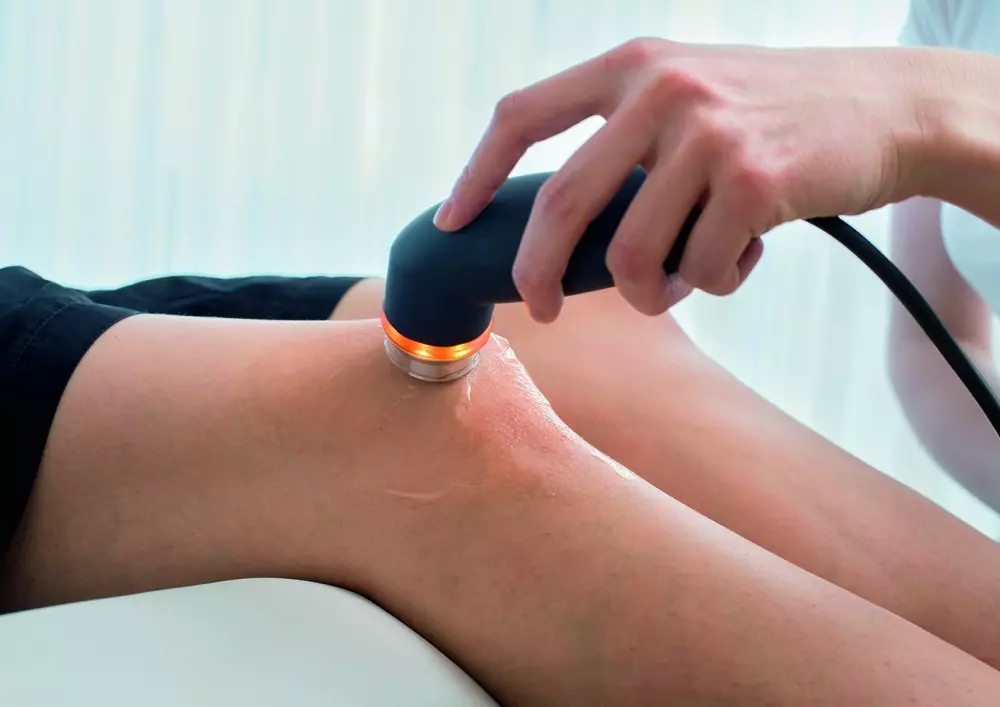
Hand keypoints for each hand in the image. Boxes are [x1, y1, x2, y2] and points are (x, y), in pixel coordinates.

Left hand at [434, 38, 923, 321]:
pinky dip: (715, 282)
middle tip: (544, 309)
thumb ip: (624, 141)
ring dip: (650, 292)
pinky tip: (742, 255)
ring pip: (635, 256)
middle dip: (539, 274)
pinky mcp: (755, 180)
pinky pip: (703, 270)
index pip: (523, 114)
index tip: (454, 221)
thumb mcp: (688, 97)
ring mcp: (708, 133)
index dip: (476, 174)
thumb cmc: (769, 117)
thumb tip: (559, 233)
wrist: (883, 106)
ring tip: (680, 281)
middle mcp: (661, 90)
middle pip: (562, 205)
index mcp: (631, 66)